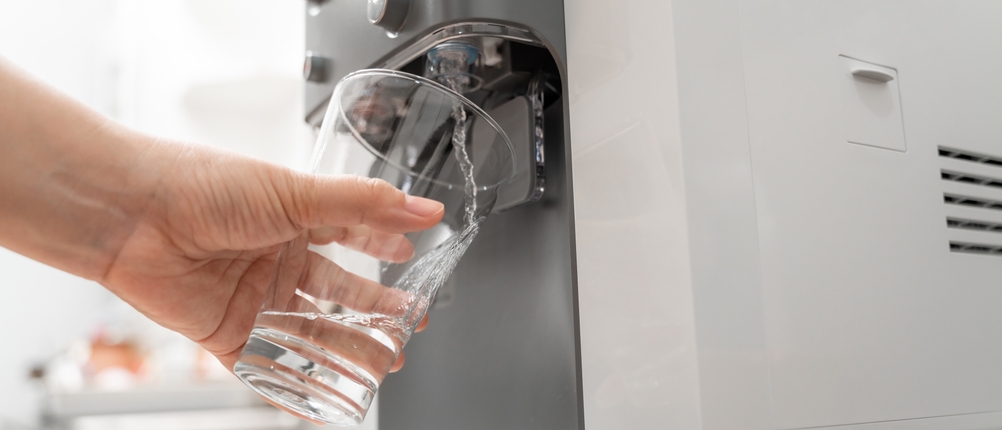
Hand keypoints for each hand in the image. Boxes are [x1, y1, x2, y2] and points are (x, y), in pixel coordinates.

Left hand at [99, 144, 442, 370]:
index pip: (351, 235)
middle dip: (375, 309)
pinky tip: (326, 398)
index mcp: (294, 217)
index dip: (382, 246)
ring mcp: (254, 298)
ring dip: (348, 348)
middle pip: (338, 291)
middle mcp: (276, 258)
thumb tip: (424, 209)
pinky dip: (297, 384)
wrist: (133, 216)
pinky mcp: (228, 334)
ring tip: (385, 362)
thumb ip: (365, 206)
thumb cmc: (205, 188)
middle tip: (410, 324)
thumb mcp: (297, 193)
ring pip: (312, 331)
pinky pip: (268, 366)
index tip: (413, 258)